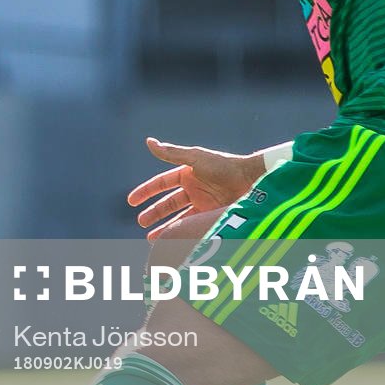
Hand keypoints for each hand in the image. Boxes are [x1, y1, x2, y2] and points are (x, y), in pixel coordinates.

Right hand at [126, 138, 264, 239]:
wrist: (253, 180)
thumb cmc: (225, 166)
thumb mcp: (195, 158)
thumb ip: (171, 154)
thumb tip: (149, 142)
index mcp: (187, 174)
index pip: (161, 184)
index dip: (146, 192)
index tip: (131, 201)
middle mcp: (194, 189)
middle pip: (168, 204)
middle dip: (154, 213)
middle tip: (141, 223)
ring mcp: (203, 203)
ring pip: (179, 218)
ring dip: (165, 228)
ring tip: (151, 239)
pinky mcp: (212, 215)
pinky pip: (193, 226)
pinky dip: (182, 234)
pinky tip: (172, 242)